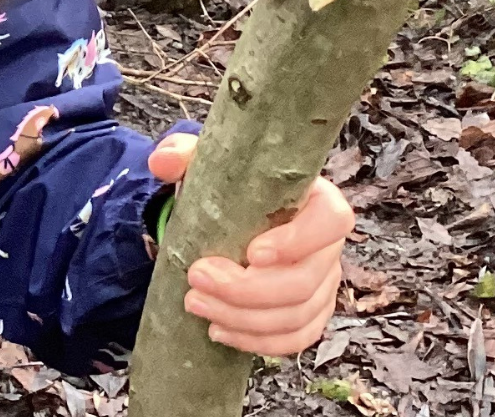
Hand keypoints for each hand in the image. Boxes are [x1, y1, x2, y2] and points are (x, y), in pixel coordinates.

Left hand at [147, 132, 354, 356]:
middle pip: (304, 281)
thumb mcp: (205, 161)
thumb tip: (163, 161)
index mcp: (316, 200)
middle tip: (196, 279)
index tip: (251, 253)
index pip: (331, 221)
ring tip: (196, 305)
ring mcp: (322, 283)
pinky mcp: (309, 312)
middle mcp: (326, 245)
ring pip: (297, 316)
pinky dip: (258, 341)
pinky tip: (219, 331)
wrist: (229, 214)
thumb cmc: (229, 185)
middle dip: (246, 290)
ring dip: (244, 319)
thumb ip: (183, 153)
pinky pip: (296, 338)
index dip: (297, 242)